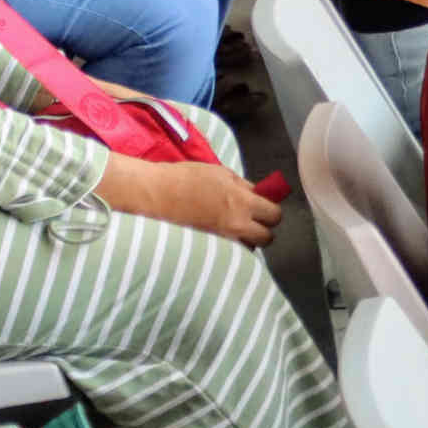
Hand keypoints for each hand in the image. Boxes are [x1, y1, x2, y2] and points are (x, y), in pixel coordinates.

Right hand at [105, 156, 279, 245]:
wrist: (154, 194)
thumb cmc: (184, 178)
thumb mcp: (219, 173)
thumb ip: (242, 186)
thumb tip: (257, 194)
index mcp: (241, 200)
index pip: (274, 214)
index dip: (271, 211)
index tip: (265, 208)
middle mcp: (236, 223)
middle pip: (267, 237)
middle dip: (264, 230)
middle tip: (253, 222)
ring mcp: (222, 239)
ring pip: (249, 249)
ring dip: (247, 242)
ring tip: (234, 230)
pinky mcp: (209, 250)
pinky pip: (230, 254)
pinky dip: (230, 249)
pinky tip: (220, 238)